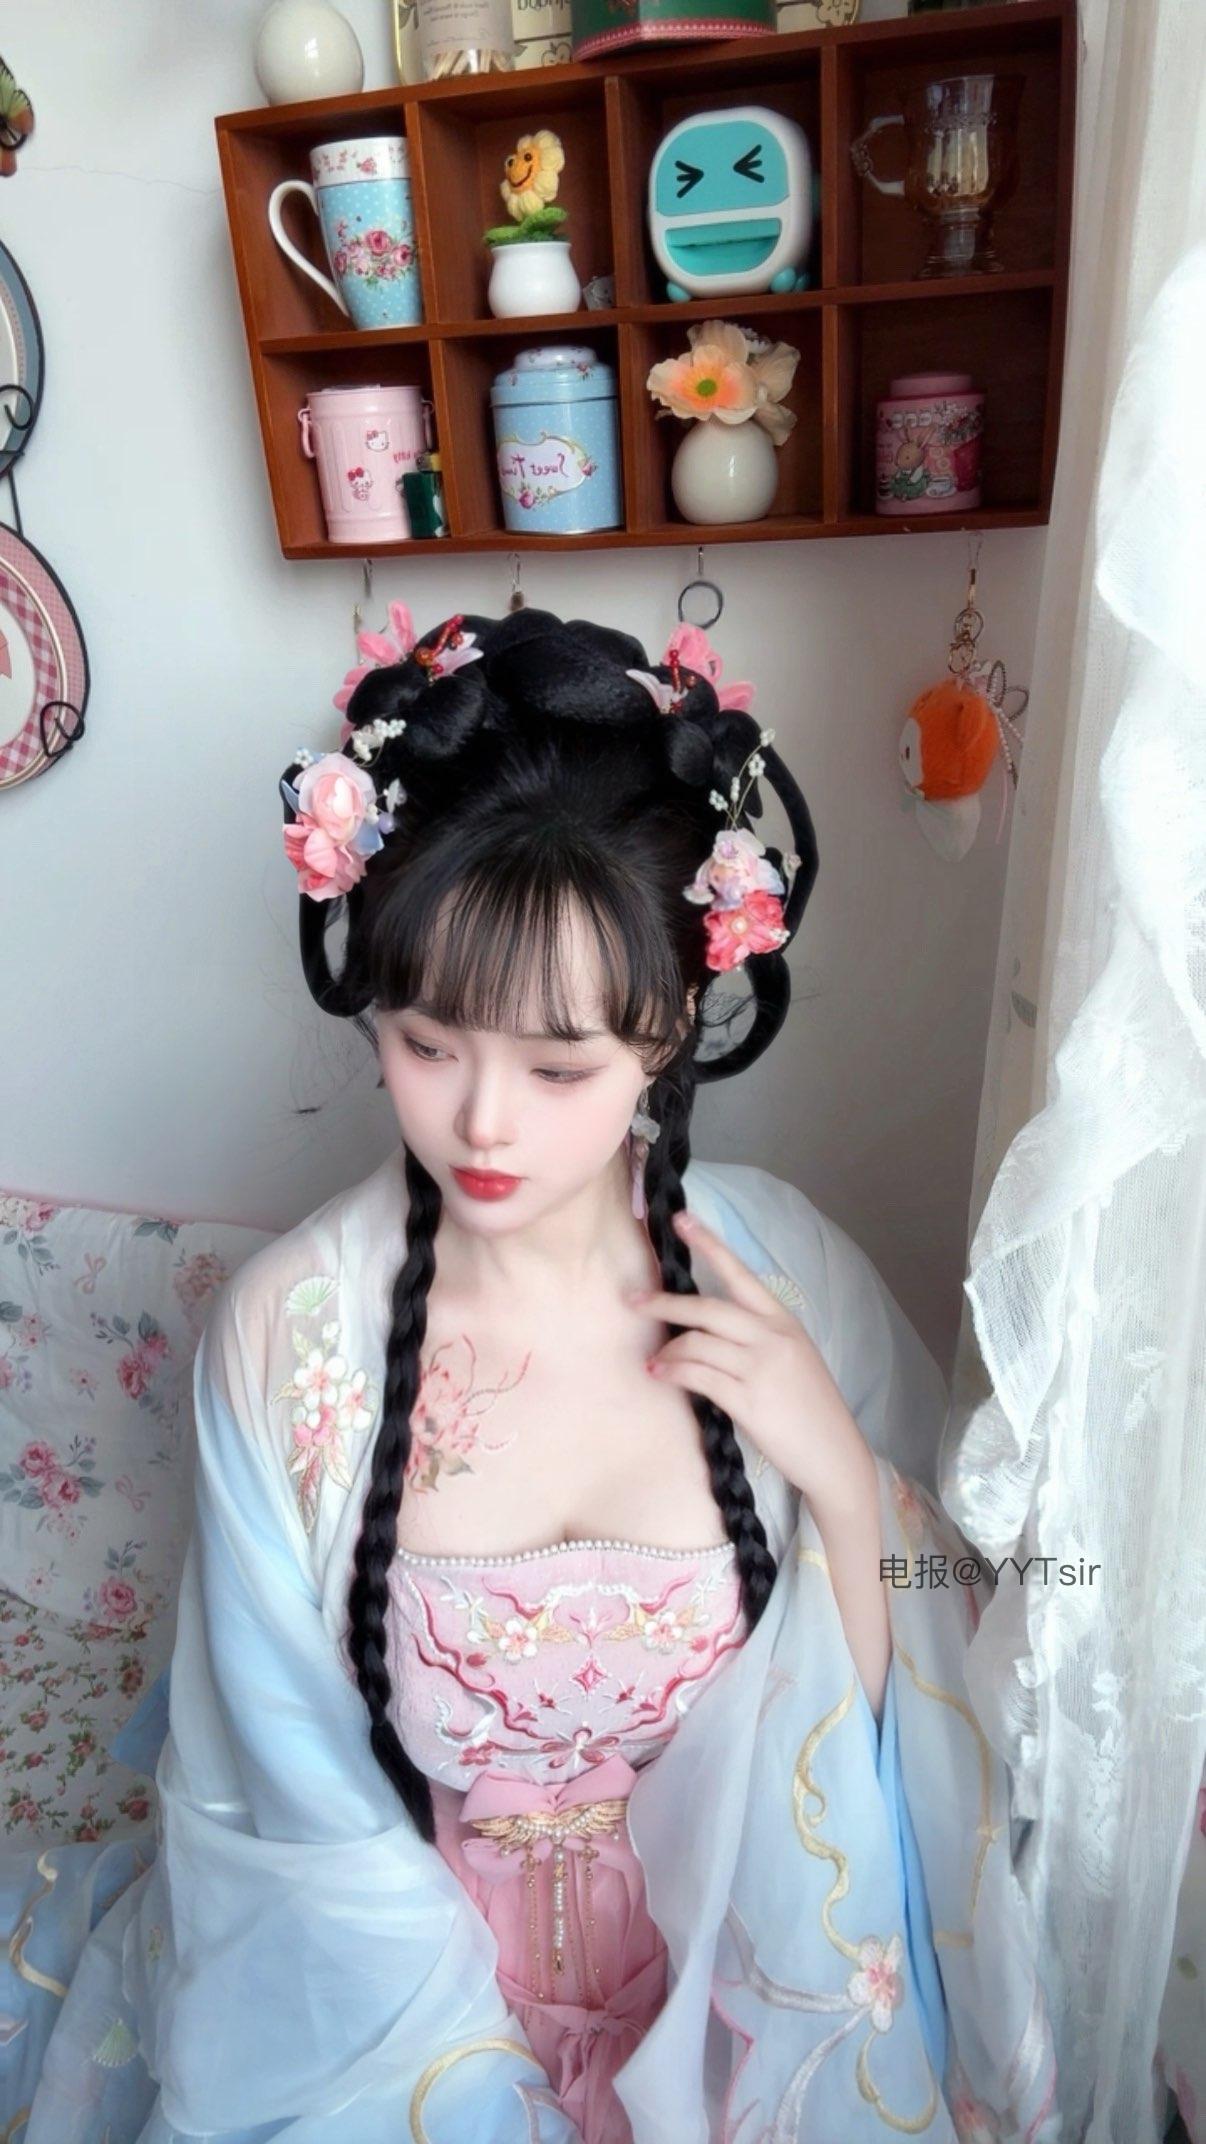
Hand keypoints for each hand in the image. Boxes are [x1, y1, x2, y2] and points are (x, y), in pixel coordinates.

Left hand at [625, 1207, 872, 1512]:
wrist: (832, 1451)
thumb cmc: (809, 1406)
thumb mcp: (793, 1356)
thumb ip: (758, 1337)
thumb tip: (706, 1328)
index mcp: (782, 1320)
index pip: (740, 1273)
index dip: (709, 1244)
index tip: (681, 1219)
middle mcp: (772, 1337)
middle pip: (708, 1307)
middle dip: (665, 1302)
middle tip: (633, 1300)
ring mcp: (760, 1368)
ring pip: (698, 1342)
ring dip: (668, 1349)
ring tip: (653, 1360)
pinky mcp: (748, 1400)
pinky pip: (698, 1376)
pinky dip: (673, 1372)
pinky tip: (661, 1374)